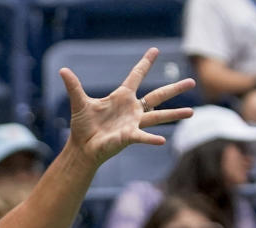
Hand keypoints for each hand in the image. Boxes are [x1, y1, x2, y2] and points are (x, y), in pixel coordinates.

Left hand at [61, 48, 195, 164]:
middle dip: (174, 89)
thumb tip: (63, 70)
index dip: (144, 63)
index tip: (155, 50)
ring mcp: (133, 123)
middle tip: (192, 81)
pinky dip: (151, 139)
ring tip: (192, 111)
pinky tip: (162, 140)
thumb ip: (74, 86)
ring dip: (174, 114)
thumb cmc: (83, 127)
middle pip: (157, 95)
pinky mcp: (129, 137)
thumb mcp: (79, 103)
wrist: (82, 148)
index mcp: (121, 97)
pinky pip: (142, 136)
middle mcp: (132, 109)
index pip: (136, 76)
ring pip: (158, 116)